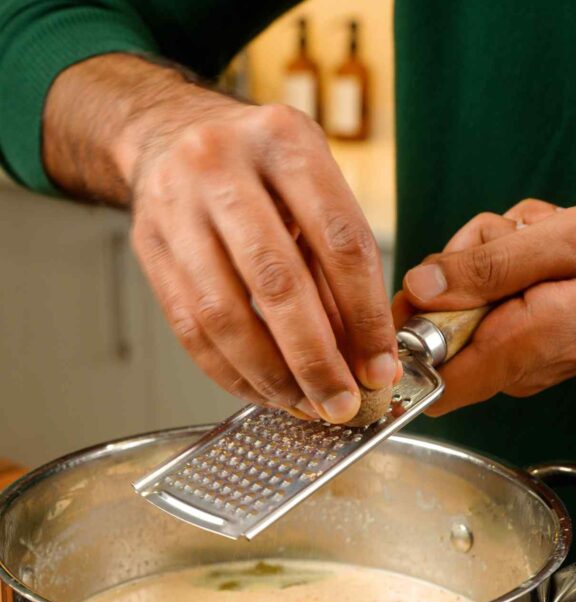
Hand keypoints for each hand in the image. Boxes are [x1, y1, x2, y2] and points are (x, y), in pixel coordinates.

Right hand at [44, 55, 398, 422]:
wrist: (167, 132)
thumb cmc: (256, 165)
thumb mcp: (309, 182)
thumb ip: (335, 262)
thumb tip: (363, 354)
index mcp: (284, 141)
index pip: (339, 241)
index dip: (366, 316)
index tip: (380, 367)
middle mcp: (222, 167)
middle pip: (277, 282)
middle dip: (315, 358)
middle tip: (341, 404)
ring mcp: (177, 208)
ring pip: (225, 315)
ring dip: (270, 375)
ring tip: (303, 405)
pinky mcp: (149, 249)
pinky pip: (190, 330)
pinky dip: (231, 372)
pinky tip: (263, 391)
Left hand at [394, 198, 575, 414]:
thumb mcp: (557, 243)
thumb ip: (485, 267)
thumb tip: (419, 288)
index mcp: (520, 348)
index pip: (433, 386)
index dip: (407, 343)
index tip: (417, 293)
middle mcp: (518, 365)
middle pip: (445, 329)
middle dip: (460, 270)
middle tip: (504, 236)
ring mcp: (523, 354)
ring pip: (468, 304)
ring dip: (488, 254)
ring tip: (533, 234)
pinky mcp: (530, 338)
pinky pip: (494, 301)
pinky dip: (508, 261)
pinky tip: (541, 244)